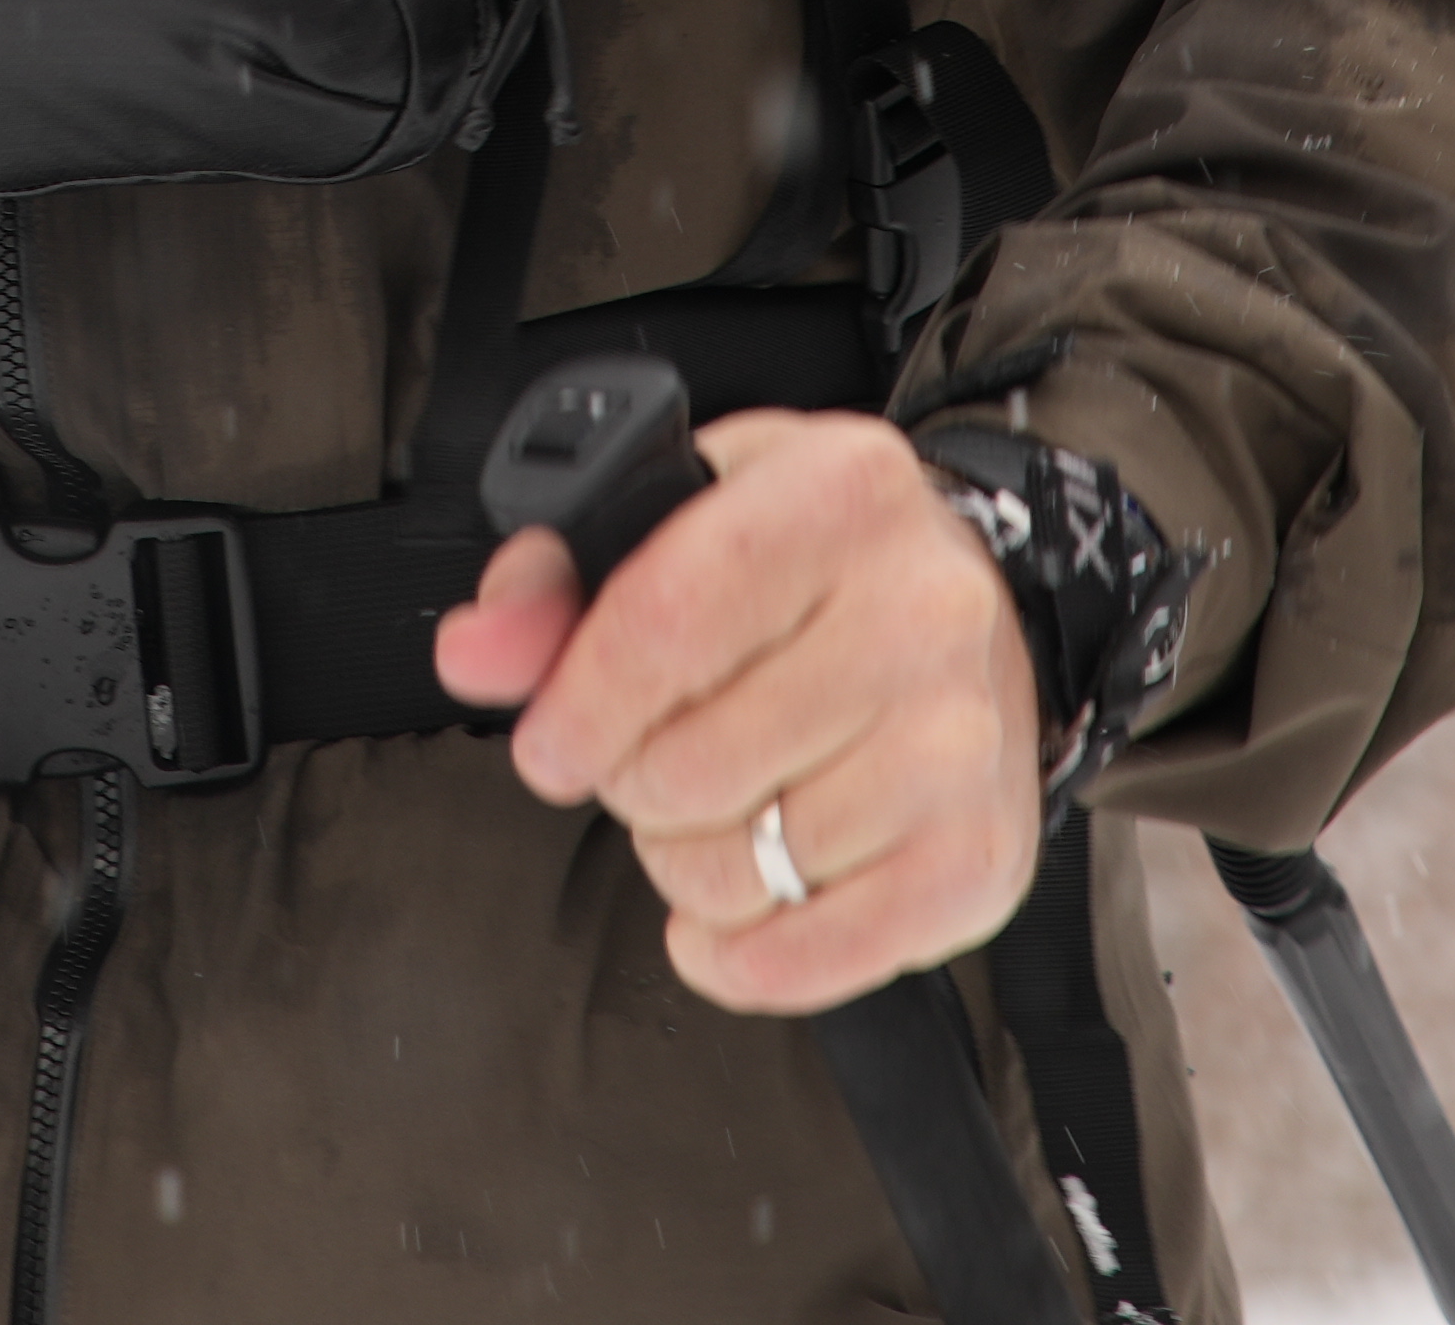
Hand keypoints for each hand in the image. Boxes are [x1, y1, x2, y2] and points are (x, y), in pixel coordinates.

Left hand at [431, 408, 1044, 1013]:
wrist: (977, 611)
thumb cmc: (814, 565)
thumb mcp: (686, 518)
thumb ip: (556, 580)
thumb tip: (477, 651)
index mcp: (840, 494)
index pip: (666, 623)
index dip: (580, 705)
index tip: (551, 742)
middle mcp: (922, 613)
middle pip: (693, 766)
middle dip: (635, 783)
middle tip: (660, 755)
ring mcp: (960, 745)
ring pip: (741, 870)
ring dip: (688, 863)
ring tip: (722, 806)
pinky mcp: (977, 858)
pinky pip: (808, 960)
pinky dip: (744, 954)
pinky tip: (746, 900)